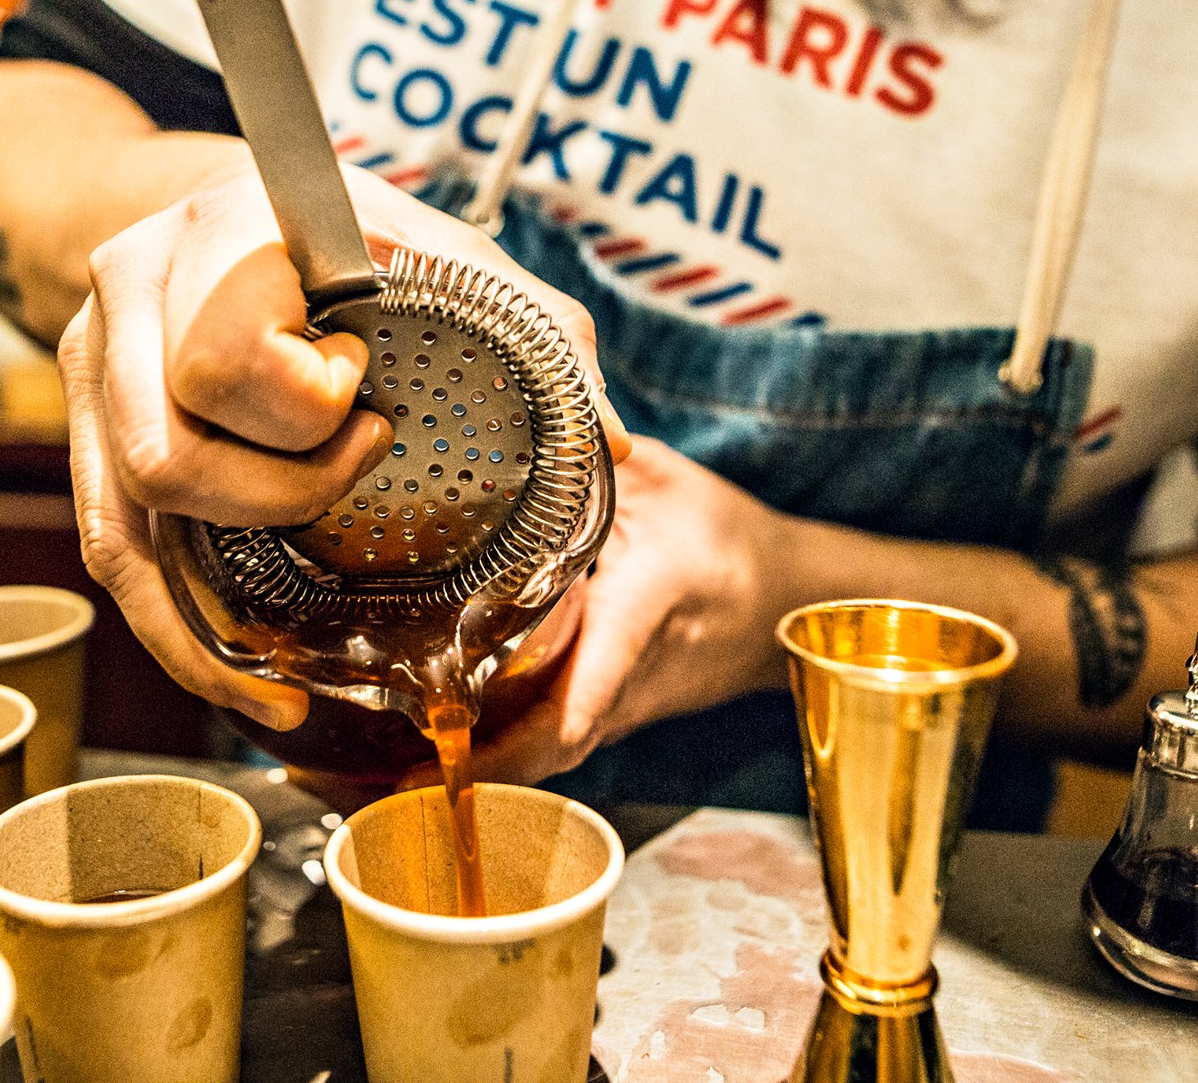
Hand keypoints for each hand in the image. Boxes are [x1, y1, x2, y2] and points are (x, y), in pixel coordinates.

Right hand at [59, 155, 626, 728]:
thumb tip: (606, 442)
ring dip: (215, 605)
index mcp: (220, 235)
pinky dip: (175, 638)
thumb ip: (536, 328)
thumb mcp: (446, 252)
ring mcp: (93, 366)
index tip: (361, 399)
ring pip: (123, 524)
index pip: (226, 358)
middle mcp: (132, 294)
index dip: (304, 406)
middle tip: (351, 472)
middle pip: (167, 453)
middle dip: (276, 497)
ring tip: (298, 659)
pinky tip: (246, 687)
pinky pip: (108, 555)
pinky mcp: (86, 432)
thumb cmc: (353, 236)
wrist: (236, 206)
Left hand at [446, 435, 802, 783]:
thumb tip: (518, 427)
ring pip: (560, 751)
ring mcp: (636, 704)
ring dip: (497, 762)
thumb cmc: (728, 537)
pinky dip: (519, 748)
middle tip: (406, 770)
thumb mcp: (664, 483)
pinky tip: (463, 739)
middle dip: (488, 763)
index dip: (531, 728)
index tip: (464, 745)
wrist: (792, 600)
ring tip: (412, 763)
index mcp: (649, 606)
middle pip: (558, 741)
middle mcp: (641, 672)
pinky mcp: (629, 714)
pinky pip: (568, 740)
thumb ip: (592, 462)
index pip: (592, 682)